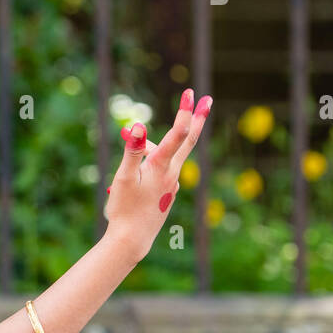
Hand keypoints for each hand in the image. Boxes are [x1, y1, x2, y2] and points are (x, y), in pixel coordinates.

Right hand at [103, 88, 211, 263]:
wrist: (132, 240)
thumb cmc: (124, 209)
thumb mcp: (124, 177)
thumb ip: (133, 151)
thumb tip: (139, 126)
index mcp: (161, 167)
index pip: (178, 134)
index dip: (184, 112)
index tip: (190, 93)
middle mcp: (171, 174)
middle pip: (188, 141)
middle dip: (197, 119)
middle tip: (208, 99)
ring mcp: (171, 185)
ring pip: (168, 157)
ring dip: (157, 148)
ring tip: (126, 154)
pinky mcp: (166, 194)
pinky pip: (162, 171)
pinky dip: (152, 164)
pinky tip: (136, 177)